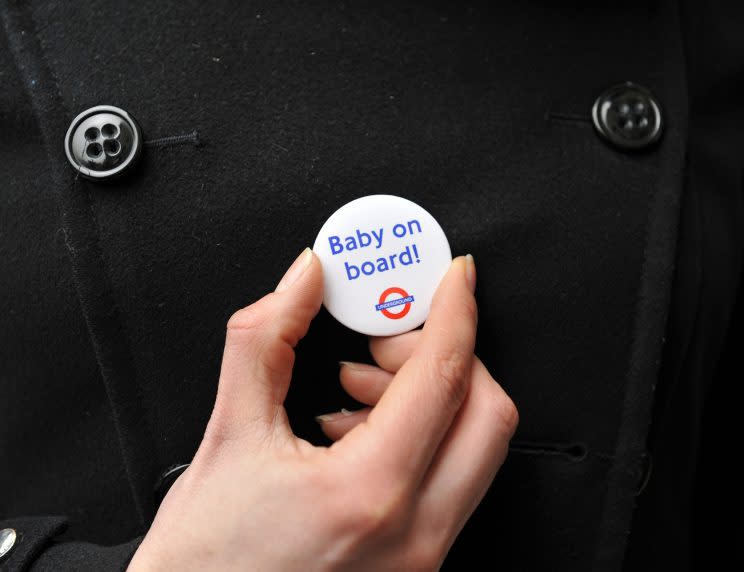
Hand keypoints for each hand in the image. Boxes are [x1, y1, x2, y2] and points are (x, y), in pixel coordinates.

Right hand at [128, 249, 517, 570]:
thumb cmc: (204, 560)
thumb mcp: (228, 435)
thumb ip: (265, 339)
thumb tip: (303, 280)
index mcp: (368, 494)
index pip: (441, 378)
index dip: (455, 312)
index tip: (453, 278)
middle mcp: (414, 535)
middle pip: (486, 414)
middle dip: (447, 356)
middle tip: (389, 337)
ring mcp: (423, 557)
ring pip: (475, 450)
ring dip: (431, 398)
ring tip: (358, 385)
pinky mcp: (418, 564)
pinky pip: (450, 483)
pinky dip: (420, 437)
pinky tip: (359, 429)